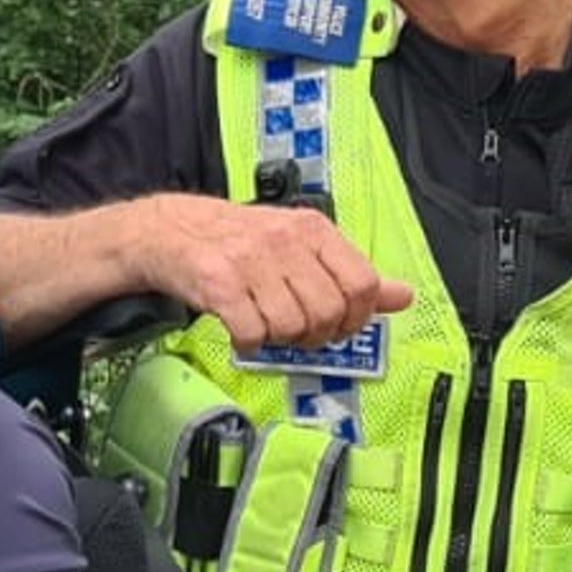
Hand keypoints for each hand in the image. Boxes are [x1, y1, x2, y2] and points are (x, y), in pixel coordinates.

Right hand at [158, 198, 411, 351]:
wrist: (169, 231)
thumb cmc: (237, 241)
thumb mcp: (300, 246)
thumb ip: (350, 273)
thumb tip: (403, 296)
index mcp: (313, 229)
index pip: (363, 283)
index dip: (356, 317)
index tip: (339, 325)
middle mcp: (285, 241)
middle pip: (328, 312)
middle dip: (315, 335)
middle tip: (296, 331)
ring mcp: (251, 261)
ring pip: (291, 327)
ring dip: (278, 338)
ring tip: (264, 323)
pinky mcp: (219, 284)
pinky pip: (252, 333)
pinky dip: (249, 342)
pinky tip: (241, 328)